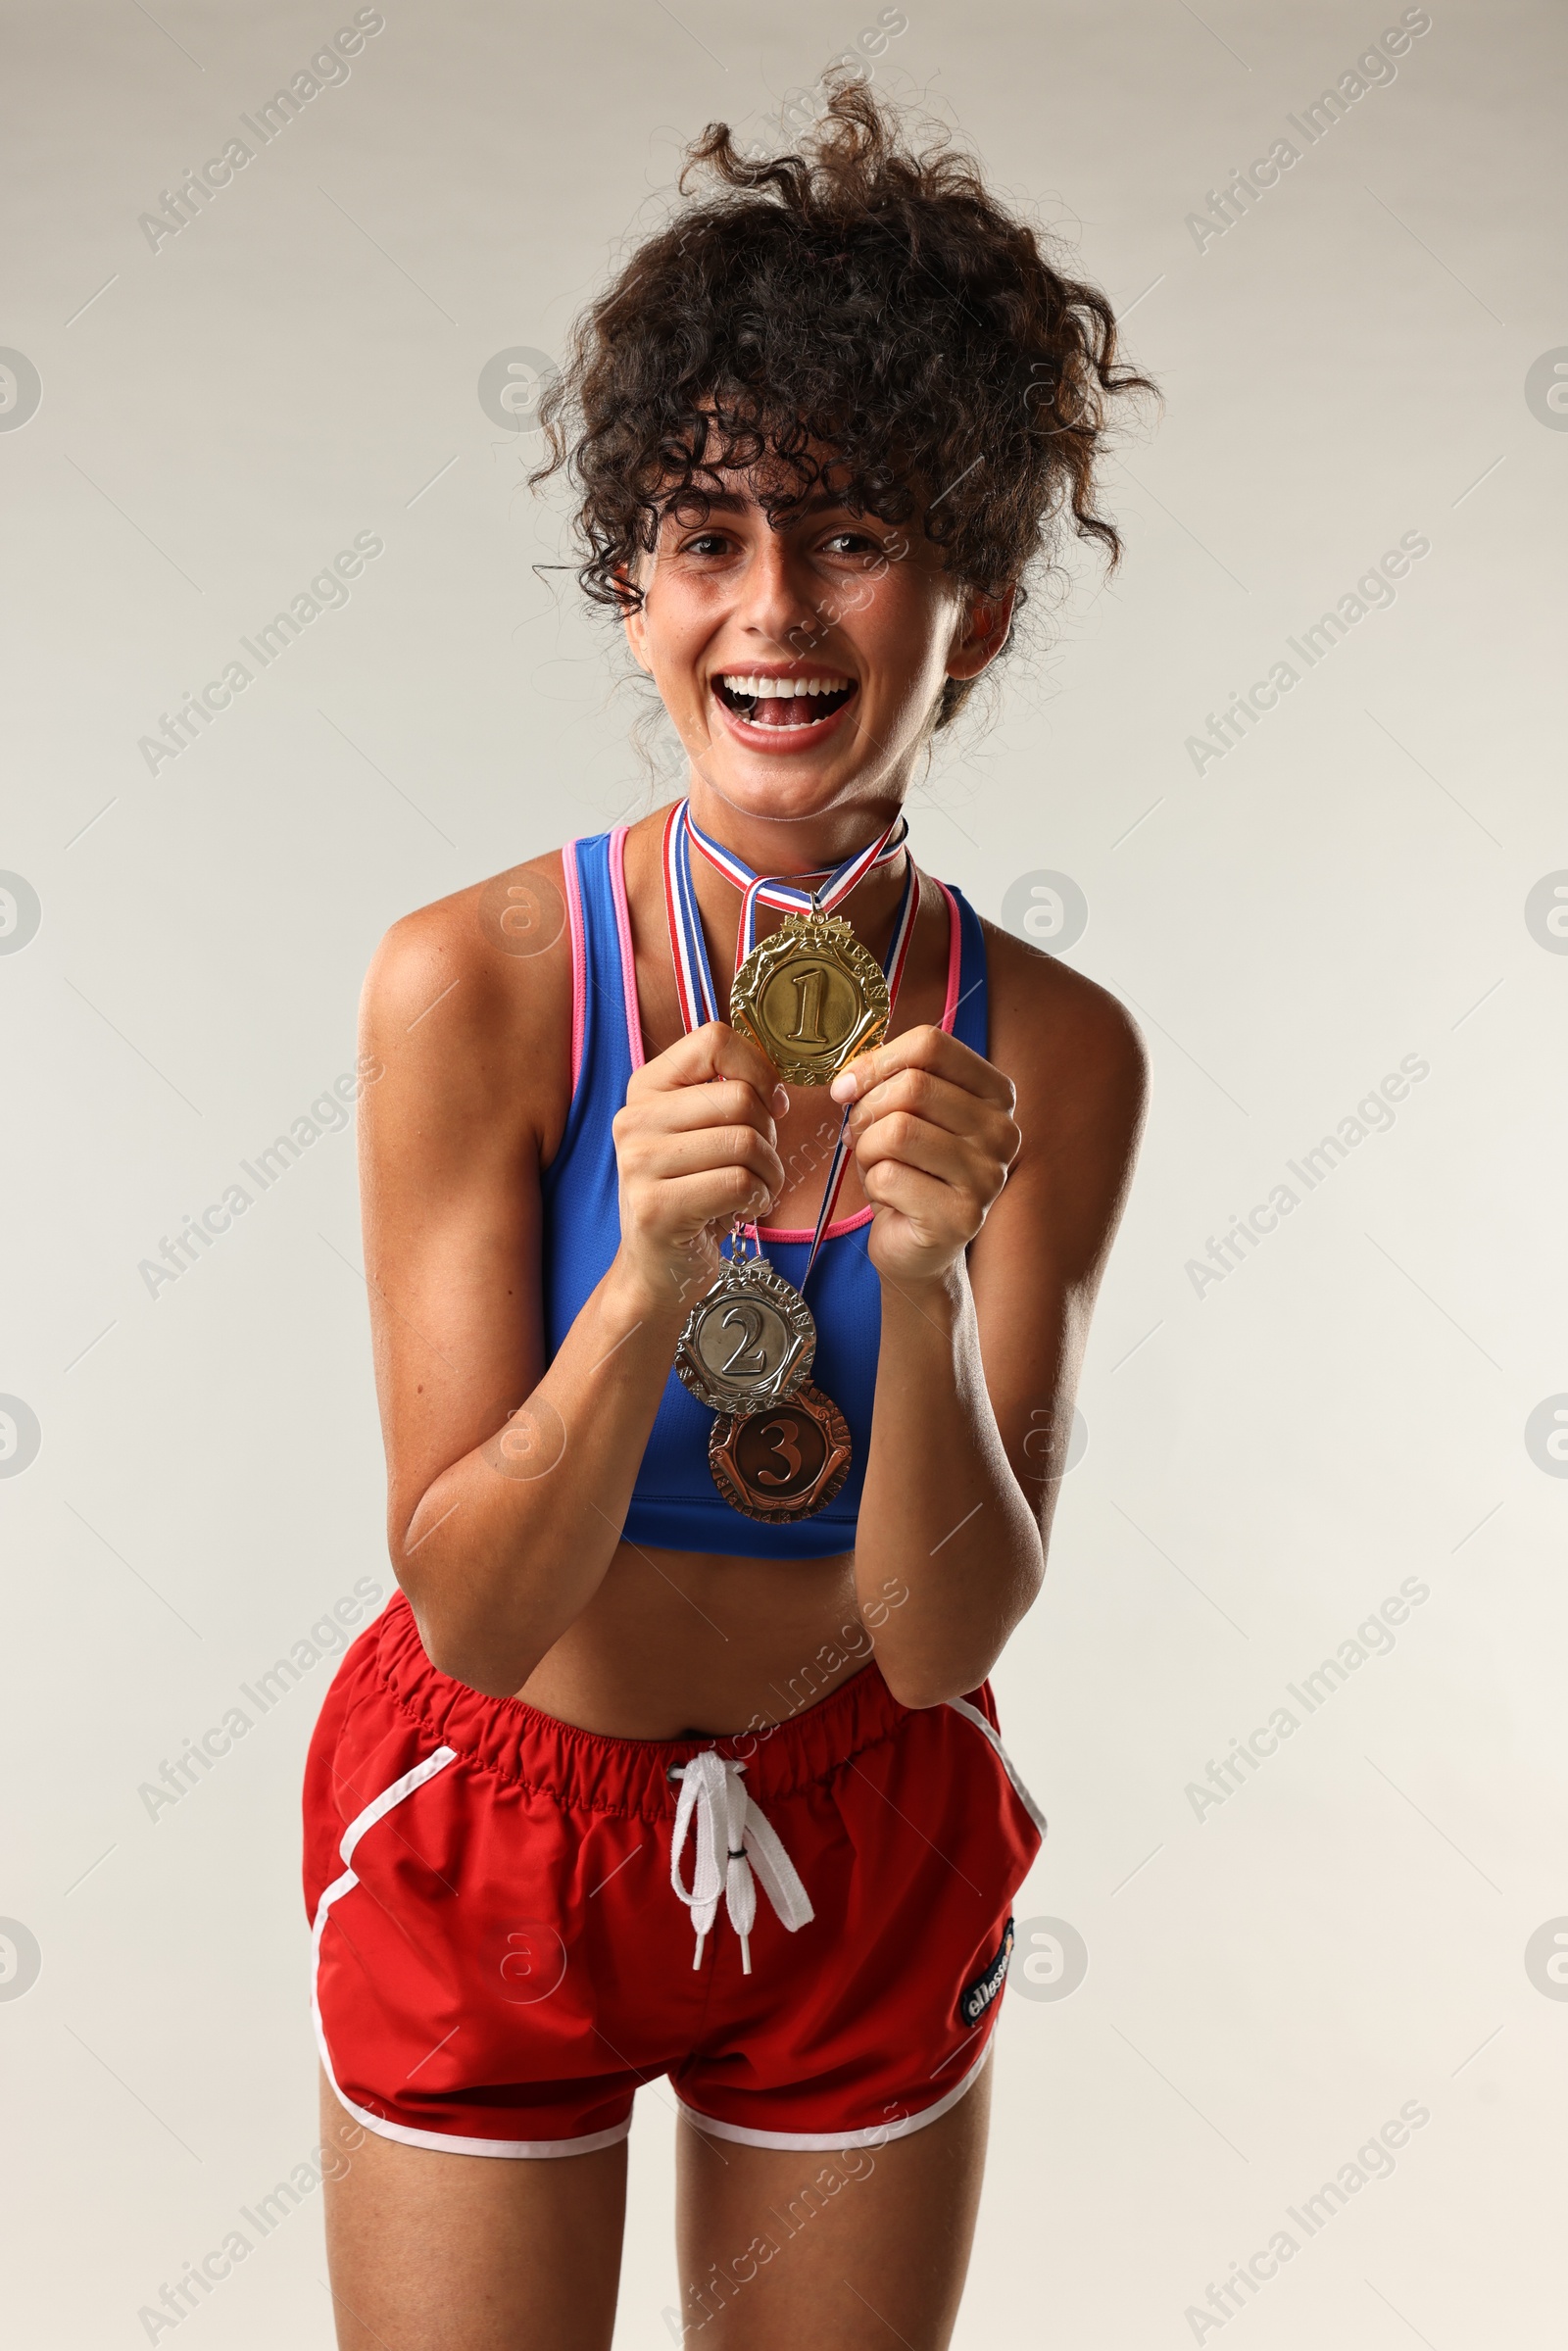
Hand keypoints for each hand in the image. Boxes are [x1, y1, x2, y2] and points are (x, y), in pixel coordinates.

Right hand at [612, 1023, 787, 1312]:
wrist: (658, 1269)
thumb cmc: (694, 1195)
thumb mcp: (704, 1134)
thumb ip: (731, 1097)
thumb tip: (777, 1089)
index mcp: (645, 1089)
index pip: (713, 1041)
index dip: (757, 1069)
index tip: (770, 1104)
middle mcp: (633, 1120)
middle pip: (738, 1097)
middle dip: (769, 1133)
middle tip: (760, 1162)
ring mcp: (638, 1164)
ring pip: (744, 1142)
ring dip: (769, 1171)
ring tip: (755, 1189)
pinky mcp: (656, 1208)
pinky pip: (738, 1183)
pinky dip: (758, 1198)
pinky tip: (744, 1210)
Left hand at [831, 1026, 1018, 1284]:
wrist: (918, 1246)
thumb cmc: (910, 1172)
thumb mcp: (903, 1114)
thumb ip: (887, 1082)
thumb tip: (847, 1082)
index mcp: (996, 1094)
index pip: (931, 1045)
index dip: (878, 1060)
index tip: (846, 1086)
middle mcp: (1002, 1131)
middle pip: (913, 1086)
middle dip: (867, 1111)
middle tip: (859, 1136)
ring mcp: (988, 1176)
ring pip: (898, 1131)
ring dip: (867, 1150)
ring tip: (877, 1167)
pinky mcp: (963, 1216)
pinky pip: (889, 1177)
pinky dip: (873, 1185)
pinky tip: (891, 1198)